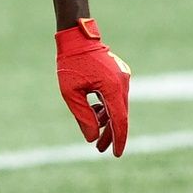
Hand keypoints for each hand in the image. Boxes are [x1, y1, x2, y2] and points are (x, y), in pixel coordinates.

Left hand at [55, 18, 130, 156]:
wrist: (76, 38)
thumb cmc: (71, 63)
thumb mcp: (71, 93)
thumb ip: (83, 116)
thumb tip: (92, 138)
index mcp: (112, 88)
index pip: (120, 120)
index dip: (119, 139)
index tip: (116, 154)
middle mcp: (122, 83)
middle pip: (120, 116)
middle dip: (111, 134)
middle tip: (100, 149)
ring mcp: (122, 78)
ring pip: (118, 107)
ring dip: (108, 121)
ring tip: (96, 136)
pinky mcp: (118, 75)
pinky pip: (115, 97)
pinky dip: (107, 108)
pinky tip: (96, 114)